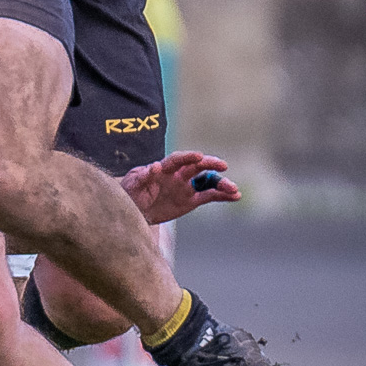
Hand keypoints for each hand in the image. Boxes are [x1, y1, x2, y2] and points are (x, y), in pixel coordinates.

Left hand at [122, 150, 238, 222]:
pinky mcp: (191, 200)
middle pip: (196, 166)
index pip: (178, 159)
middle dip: (210, 164)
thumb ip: (143, 175)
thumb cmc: (130, 191)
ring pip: (207, 181)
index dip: (188, 157)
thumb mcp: (132, 183)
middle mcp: (177, 174)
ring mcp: (186, 186)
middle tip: (222, 165)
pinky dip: (222, 195)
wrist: (133, 209)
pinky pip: (209, 196)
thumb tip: (154, 166)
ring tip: (234, 188)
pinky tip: (235, 196)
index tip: (198, 156)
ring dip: (221, 183)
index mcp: (163, 168)